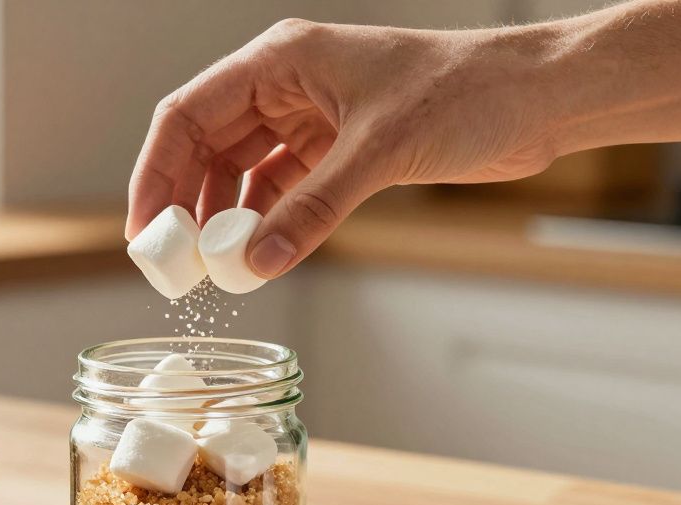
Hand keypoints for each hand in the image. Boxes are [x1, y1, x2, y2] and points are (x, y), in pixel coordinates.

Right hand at [125, 19, 557, 278]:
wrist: (536, 98)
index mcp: (281, 61)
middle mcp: (286, 86)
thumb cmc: (467, 91)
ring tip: (210, 268)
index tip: (144, 229)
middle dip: (183, 203)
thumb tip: (258, 263)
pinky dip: (265, 222)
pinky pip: (281, 189)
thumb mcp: (379, 150)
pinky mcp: (338, 150)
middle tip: (171, 262)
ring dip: (223, 218)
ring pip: (240, 172)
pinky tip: (257, 254)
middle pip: (205, 146)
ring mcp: (310, 118)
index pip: (188, 115)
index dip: (155, 173)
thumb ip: (314, 209)